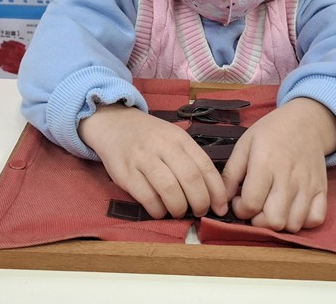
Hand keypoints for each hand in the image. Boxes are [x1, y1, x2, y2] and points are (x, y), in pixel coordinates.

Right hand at [79, 103, 228, 218]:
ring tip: (179, 212)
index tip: (220, 208)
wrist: (115, 124)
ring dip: (179, 208)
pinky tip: (160, 211)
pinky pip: (146, 197)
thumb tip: (214, 195)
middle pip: (190, 178)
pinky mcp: (124, 173)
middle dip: (200, 202)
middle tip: (200, 212)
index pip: (205, 166)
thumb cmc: (150, 137)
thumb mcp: (174, 139)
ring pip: (169, 189)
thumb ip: (191, 161)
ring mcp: (142, 158)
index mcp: (179, 138)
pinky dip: (158, 210)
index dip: (217, 191)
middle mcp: (162, 146)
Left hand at [221, 97, 335, 231]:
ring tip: (272, 208)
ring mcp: (308, 185)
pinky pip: (316, 219)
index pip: (251, 204)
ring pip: (294, 225)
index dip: (240, 209)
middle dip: (258, 221)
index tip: (240, 200)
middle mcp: (288, 178)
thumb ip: (231, 174)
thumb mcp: (244, 145)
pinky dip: (303, 221)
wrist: (306, 121)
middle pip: (274, 221)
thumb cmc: (271, 133)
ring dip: (280, 223)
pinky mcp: (322, 189)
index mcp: (265, 164)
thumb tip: (222, 201)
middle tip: (256, 207)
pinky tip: (292, 210)